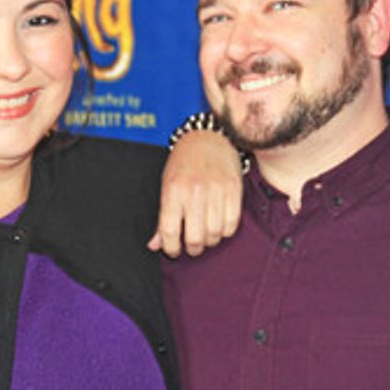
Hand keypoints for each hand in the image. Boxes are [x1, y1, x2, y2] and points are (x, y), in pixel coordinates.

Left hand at [149, 129, 243, 256]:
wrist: (209, 138)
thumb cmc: (184, 163)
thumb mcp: (167, 186)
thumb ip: (162, 217)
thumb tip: (155, 244)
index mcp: (173, 190)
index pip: (169, 231)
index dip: (170, 248)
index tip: (173, 250)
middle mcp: (194, 191)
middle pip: (194, 238)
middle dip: (192, 249)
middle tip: (191, 247)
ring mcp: (216, 191)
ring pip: (214, 234)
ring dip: (209, 241)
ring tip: (205, 236)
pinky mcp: (234, 190)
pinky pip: (231, 224)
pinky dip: (225, 232)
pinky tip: (218, 227)